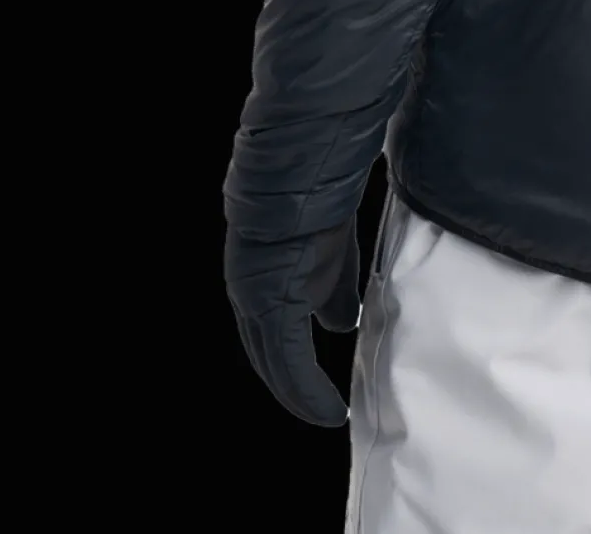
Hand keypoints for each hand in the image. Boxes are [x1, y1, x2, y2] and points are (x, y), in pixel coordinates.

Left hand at [226, 215, 363, 425]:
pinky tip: (330, 409)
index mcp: (260, 283)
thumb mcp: (333, 257)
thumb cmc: (322, 205)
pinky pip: (290, 362)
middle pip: (268, 358)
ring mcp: (256, 303)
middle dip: (293, 389)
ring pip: (276, 366)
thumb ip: (333, 294)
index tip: (316, 389)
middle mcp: (249, 296)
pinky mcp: (272, 307)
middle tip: (322, 411)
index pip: (270, 337)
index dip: (291, 365)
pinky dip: (308, 390)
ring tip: (328, 416)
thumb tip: (341, 327)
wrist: (308, 174)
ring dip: (301, 396)